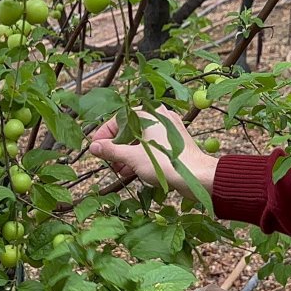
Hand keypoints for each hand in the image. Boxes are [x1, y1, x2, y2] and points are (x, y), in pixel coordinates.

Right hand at [88, 105, 218, 198]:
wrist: (197, 176)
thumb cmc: (165, 163)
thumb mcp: (132, 157)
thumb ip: (111, 151)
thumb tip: (94, 147)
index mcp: (148, 114)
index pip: (118, 120)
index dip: (104, 135)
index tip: (96, 148)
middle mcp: (159, 116)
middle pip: (129, 129)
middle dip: (116, 147)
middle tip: (108, 162)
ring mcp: (168, 128)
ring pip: (141, 138)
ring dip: (127, 153)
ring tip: (120, 170)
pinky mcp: (175, 140)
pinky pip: (152, 144)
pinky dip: (141, 155)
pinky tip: (133, 170)